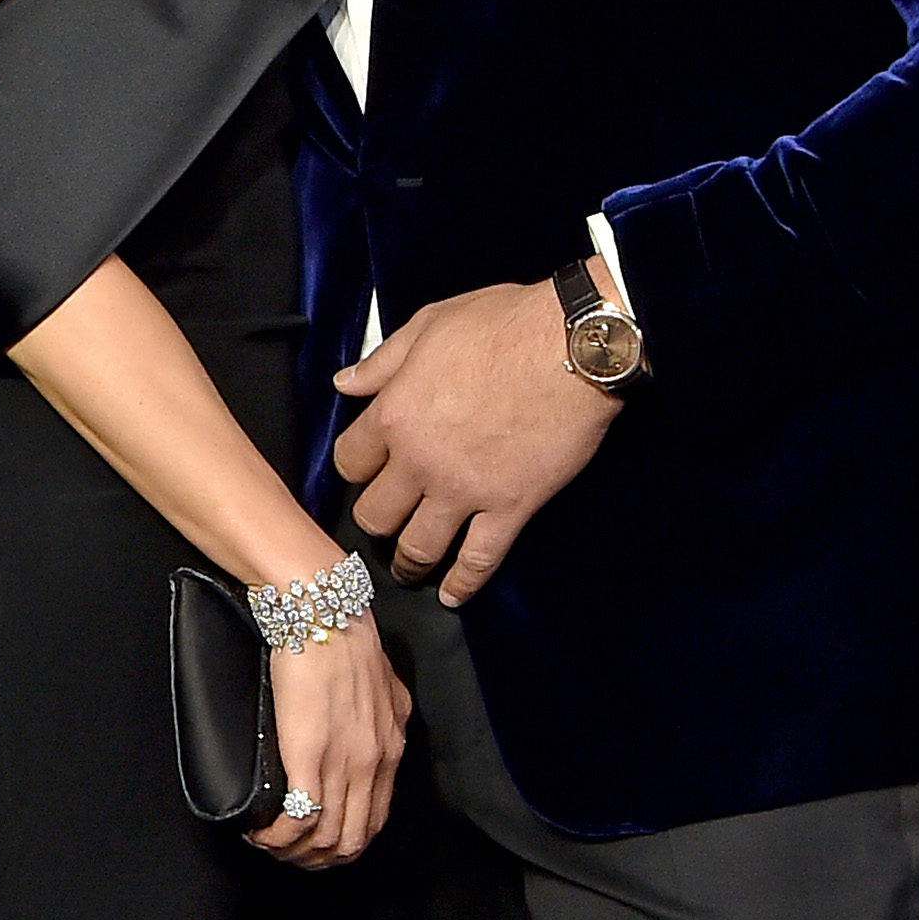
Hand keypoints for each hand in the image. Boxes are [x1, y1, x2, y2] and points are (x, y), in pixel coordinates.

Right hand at [254, 618, 409, 867]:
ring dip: (292, 851)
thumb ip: (385, 717)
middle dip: (316, 859)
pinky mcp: (308, 757)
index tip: (317, 844)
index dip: (344, 845)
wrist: (325, 618)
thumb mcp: (386, 688)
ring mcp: (342, 764)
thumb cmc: (348, 643)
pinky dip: (277, 836)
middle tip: (287, 854)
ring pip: (324, 837)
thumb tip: (376, 728)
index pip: (374, 821)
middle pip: (351, 840)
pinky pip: (298, 818)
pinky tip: (258, 832)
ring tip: (266, 843)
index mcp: (390, 751)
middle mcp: (372, 765)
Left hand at [328, 277, 619, 603]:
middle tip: (387, 520)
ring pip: (417, 547)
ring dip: (408, 563)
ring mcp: (464, 490)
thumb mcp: (430, 324)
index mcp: (394, 414)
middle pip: (375, 514)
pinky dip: (462, 583)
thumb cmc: (504, 324)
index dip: (356, 469)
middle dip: (376, 519)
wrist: (572, 344)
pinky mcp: (509, 507)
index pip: (349, 462)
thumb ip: (382, 362)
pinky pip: (478, 559)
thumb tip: (346, 382)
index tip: (367, 472)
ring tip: (408, 570)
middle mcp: (420, 461)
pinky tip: (451, 595)